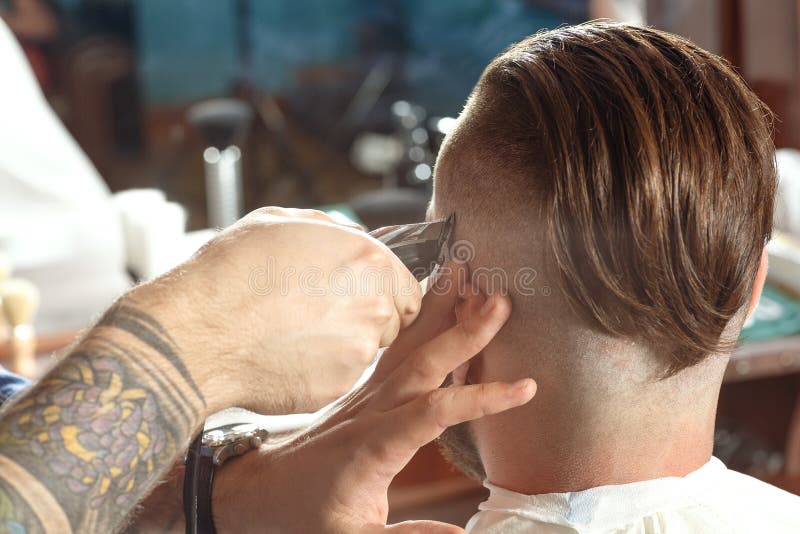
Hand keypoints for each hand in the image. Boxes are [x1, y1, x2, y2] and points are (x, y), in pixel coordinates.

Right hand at [126, 207, 421, 415]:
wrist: (196, 332)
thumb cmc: (231, 275)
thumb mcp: (279, 223)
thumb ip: (330, 230)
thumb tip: (348, 236)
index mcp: (369, 261)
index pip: (408, 287)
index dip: (384, 293)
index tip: (361, 297)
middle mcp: (374, 306)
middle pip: (392, 321)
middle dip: (364, 319)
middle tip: (319, 315)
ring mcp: (358, 351)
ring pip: (365, 351)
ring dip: (341, 345)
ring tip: (294, 334)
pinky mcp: (337, 387)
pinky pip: (340, 378)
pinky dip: (321, 371)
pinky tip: (285, 356)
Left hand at [212, 262, 536, 532]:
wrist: (263, 491)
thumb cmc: (306, 514)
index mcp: (375, 444)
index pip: (435, 410)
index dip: (481, 397)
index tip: (525, 387)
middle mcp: (373, 409)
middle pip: (425, 362)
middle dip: (465, 330)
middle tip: (500, 299)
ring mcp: (368, 394)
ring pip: (409, 345)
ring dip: (438, 308)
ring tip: (463, 271)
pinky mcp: (366, 390)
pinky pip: (396, 348)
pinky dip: (417, 319)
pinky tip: (431, 298)